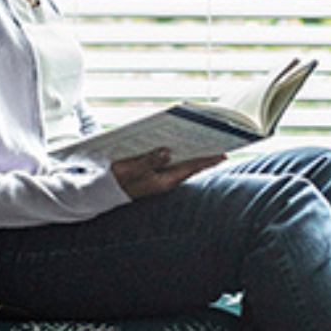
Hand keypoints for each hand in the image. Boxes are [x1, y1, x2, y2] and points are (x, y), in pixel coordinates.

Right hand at [111, 147, 225, 198]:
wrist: (106, 191)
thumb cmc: (120, 181)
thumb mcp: (134, 169)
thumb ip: (150, 160)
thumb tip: (167, 150)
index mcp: (166, 181)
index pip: (192, 168)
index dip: (208, 160)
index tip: (224, 153)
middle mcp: (167, 179)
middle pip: (191, 164)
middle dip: (203, 153)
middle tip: (219, 141)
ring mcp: (161, 176)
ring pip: (182, 162)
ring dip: (192, 152)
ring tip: (206, 140)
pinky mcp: (154, 172)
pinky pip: (171, 161)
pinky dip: (179, 152)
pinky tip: (181, 143)